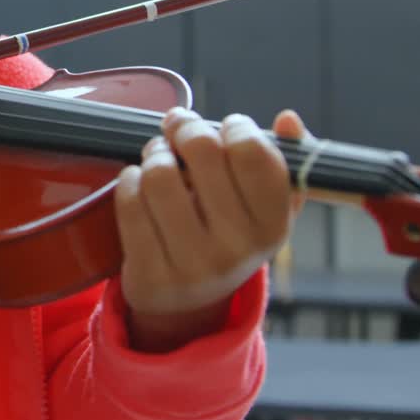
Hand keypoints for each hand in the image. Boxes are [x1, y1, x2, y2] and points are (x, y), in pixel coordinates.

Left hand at [114, 107, 307, 352]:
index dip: (234, 127)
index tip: (224, 128)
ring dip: (154, 154)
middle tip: (178, 128)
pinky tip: (140, 185)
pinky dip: (130, 181)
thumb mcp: (266, 206)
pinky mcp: (151, 275)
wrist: (189, 300)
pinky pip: (130, 201)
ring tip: (159, 157)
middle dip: (185, 128)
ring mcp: (193, 265)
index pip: (253, 152)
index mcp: (272, 226)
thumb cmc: (228, 234)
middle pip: (202, 150)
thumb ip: (284, 157)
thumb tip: (289, 119)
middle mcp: (237, 249)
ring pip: (160, 173)